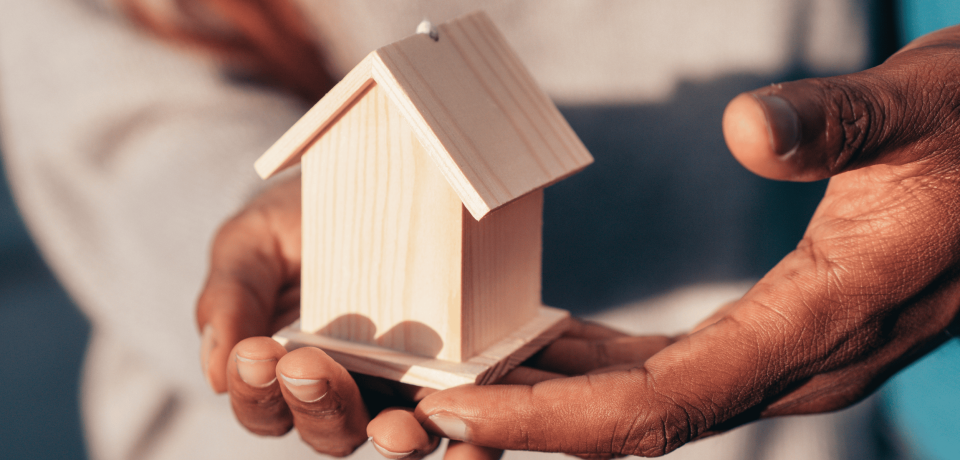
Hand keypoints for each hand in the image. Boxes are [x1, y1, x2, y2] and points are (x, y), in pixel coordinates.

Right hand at [194, 176, 511, 457]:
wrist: (375, 171)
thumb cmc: (300, 217)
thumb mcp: (254, 241)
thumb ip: (230, 296)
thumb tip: (216, 372)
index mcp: (289, 373)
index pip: (265, 407)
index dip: (256, 391)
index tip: (255, 354)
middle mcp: (349, 391)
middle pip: (329, 430)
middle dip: (317, 405)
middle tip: (307, 366)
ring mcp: (408, 385)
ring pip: (398, 433)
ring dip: (395, 436)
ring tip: (395, 426)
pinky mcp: (462, 372)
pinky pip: (470, 412)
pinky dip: (471, 433)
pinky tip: (467, 412)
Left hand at [411, 26, 959, 456]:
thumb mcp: (921, 104)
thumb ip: (839, 124)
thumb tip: (746, 129)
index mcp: (823, 320)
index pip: (662, 401)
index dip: (552, 416)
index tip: (457, 407)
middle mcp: (801, 362)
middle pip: (641, 419)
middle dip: (530, 420)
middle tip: (428, 401)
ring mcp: (790, 354)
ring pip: (653, 401)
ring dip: (559, 397)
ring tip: (469, 375)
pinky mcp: (780, 332)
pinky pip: (674, 368)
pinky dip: (601, 366)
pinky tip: (548, 344)